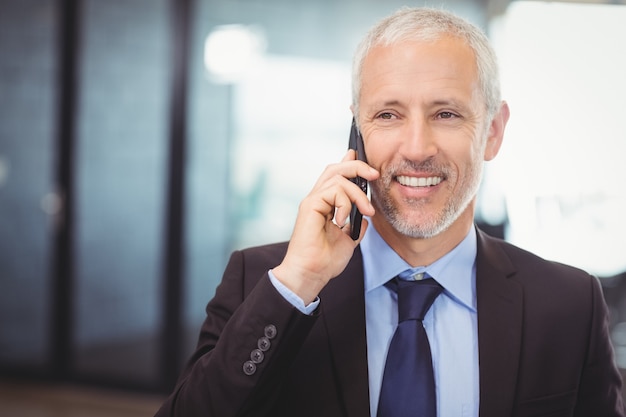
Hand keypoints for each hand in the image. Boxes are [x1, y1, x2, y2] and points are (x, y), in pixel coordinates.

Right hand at [272, 150, 378, 303]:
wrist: (312, 273)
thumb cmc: (325, 261)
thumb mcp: (349, 239)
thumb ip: (355, 224)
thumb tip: (365, 215)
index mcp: (325, 205)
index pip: (336, 177)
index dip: (349, 164)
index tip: (366, 165)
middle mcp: (317, 200)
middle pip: (335, 170)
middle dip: (357, 167)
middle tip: (374, 175)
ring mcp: (313, 201)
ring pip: (337, 178)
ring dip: (357, 193)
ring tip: (366, 211)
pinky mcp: (310, 205)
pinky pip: (332, 191)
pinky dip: (344, 203)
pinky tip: (343, 220)